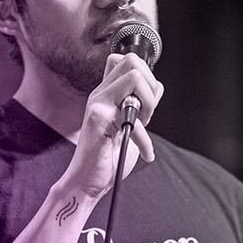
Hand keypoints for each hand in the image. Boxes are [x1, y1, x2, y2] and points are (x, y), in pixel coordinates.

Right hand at [64, 52, 163, 199]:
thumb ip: (139, 105)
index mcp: (106, 93)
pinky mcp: (99, 119)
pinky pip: (132, 114)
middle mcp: (100, 94)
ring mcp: (98, 104)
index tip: (147, 101)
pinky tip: (145, 152)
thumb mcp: (129, 125)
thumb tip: (156, 87)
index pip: (124, 60)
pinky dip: (145, 138)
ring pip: (134, 76)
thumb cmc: (106, 157)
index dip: (146, 76)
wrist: (86, 182)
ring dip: (148, 102)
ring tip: (143, 125)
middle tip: (146, 112)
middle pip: (131, 61)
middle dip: (150, 85)